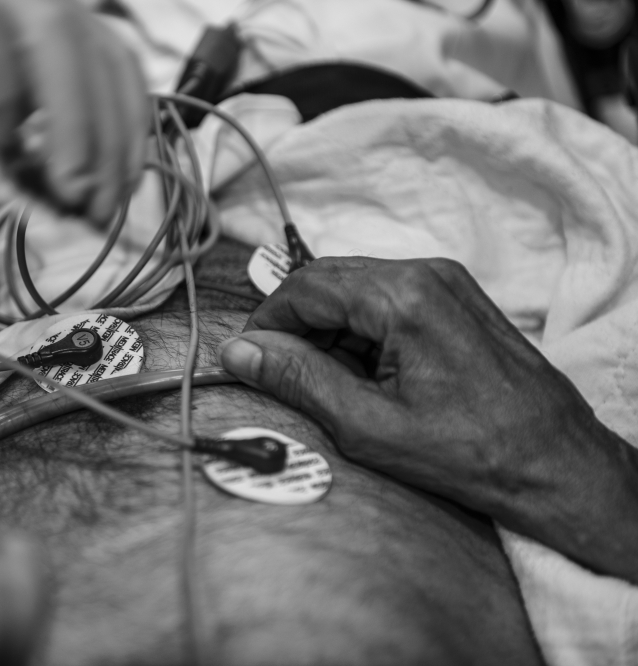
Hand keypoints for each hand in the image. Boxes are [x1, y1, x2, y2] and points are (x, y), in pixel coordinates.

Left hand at [0, 0, 148, 227]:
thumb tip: (2, 200)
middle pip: (58, 36)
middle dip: (75, 127)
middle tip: (75, 200)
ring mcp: (60, 8)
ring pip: (106, 59)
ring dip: (114, 140)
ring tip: (100, 207)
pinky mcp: (94, 35)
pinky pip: (128, 76)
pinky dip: (131, 132)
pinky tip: (118, 183)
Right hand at [219, 256, 637, 582]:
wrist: (555, 464)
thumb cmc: (470, 453)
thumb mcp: (367, 425)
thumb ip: (298, 379)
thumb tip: (240, 351)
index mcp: (403, 298)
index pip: (306, 287)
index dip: (267, 322)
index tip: (248, 358)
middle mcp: (426, 274)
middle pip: (329, 278)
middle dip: (296, 324)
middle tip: (279, 372)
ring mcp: (446, 283)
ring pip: (356, 287)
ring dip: (327, 327)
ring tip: (326, 383)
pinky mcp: (456, 298)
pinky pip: (386, 297)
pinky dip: (360, 329)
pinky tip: (362, 374)